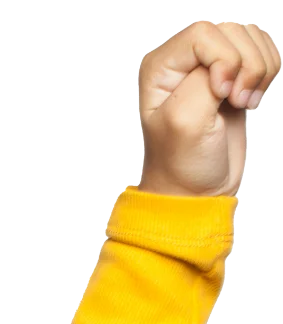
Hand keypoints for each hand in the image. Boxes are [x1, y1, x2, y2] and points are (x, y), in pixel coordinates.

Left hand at [137, 20, 279, 196]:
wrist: (196, 190)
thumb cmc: (181, 163)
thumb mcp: (185, 122)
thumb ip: (204, 80)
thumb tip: (228, 66)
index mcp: (160, 67)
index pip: (202, 33)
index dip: (222, 59)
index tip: (221, 95)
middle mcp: (182, 61)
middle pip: (231, 31)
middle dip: (245, 66)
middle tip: (236, 102)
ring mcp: (210, 66)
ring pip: (250, 37)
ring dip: (259, 70)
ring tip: (244, 103)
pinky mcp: (233, 75)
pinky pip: (262, 50)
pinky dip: (267, 71)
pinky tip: (252, 98)